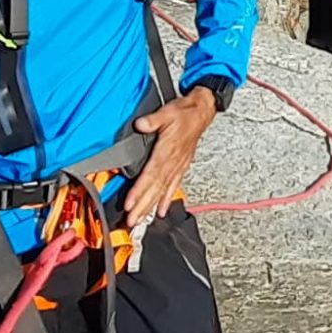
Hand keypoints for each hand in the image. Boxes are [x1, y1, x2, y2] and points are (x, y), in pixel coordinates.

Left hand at [126, 88, 218, 223]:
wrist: (202, 112)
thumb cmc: (185, 112)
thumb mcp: (167, 112)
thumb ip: (153, 120)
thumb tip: (141, 124)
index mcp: (168, 150)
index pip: (151, 174)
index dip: (139, 190)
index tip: (130, 203)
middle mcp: (173, 162)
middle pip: (155, 188)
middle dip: (142, 206)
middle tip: (131, 221)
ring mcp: (178, 166)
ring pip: (162, 191)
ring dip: (150, 207)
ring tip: (140, 221)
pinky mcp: (181, 167)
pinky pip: (173, 187)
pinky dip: (165, 200)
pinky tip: (159, 211)